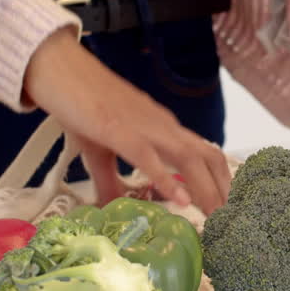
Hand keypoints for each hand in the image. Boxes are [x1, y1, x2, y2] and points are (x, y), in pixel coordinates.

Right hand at [22, 27, 231, 213]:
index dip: (222, 180)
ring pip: (188, 157)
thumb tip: (113, 210)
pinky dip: (167, 180)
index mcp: (162, 127)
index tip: (229, 207)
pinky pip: (148, 157)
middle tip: (231, 222)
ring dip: (206, 189)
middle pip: (207, 157)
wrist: (58, 68)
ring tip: (216, 218)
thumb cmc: (80, 103)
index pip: (205, 153)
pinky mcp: (118, 128)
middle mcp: (162, 125)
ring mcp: (143, 125)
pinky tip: (180, 201)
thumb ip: (110, 182)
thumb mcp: (99, 151)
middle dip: (222, 190)